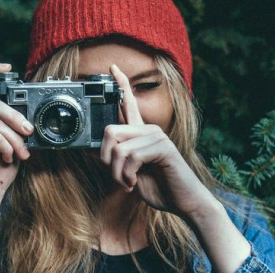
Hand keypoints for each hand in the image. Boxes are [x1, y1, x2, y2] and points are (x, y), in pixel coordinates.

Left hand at [99, 64, 216, 219]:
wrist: (184, 203)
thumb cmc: (160, 188)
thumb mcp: (128, 175)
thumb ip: (113, 161)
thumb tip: (90, 151)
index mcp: (141, 134)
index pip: (129, 104)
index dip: (121, 84)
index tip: (112, 67)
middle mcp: (149, 130)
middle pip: (109, 130)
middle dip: (105, 160)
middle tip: (118, 177)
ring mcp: (157, 136)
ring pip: (118, 148)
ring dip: (117, 173)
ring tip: (129, 183)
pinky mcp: (163, 147)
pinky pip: (131, 157)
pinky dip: (127, 175)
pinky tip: (135, 182)